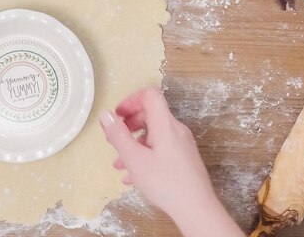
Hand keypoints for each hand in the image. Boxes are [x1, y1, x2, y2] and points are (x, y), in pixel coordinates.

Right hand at [100, 87, 243, 236]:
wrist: (196, 208)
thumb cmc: (166, 183)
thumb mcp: (134, 159)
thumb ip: (118, 135)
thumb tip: (106, 116)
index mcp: (165, 125)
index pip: (150, 95)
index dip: (131, 100)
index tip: (118, 116)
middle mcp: (176, 130)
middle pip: (150, 114)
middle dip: (129, 125)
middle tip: (115, 138)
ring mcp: (182, 144)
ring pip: (154, 135)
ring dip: (134, 144)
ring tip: (120, 163)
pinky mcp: (184, 158)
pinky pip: (161, 148)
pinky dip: (145, 155)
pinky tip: (134, 175)